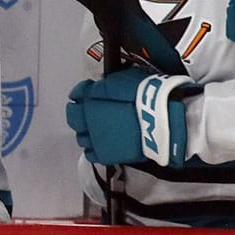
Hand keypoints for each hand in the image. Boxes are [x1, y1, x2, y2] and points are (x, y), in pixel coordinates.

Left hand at [66, 66, 197, 167]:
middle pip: (73, 117)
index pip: (76, 94)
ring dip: (85, 130)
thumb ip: (104, 84)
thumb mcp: (122, 79)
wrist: (161, 120)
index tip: (87, 91)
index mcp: (90, 100)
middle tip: (88, 109)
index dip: (81, 91)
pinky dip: (92, 148)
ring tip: (96, 127)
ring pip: (81, 136)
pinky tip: (100, 143)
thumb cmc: (145, 97)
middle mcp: (88, 121)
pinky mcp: (106, 155)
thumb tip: (97, 87)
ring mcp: (96, 139)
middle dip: (78, 112)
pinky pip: (90, 154)